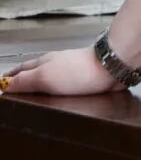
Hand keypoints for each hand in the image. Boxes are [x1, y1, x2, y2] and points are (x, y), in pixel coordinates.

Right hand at [0, 45, 131, 97]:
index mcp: (43, 62)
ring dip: (39, 85)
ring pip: (49, 77)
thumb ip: (25, 81)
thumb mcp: (45, 77)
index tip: (2, 85)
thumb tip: (6, 85)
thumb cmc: (76, 71)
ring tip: (32, 95)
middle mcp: (56, 64)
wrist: (110, 66)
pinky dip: (55, 90)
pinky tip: (58, 97)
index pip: (21, 70)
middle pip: (34, 72)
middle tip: (13, 90)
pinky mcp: (84, 78)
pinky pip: (64, 85)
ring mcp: (70, 70)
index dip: (10, 78)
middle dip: (22, 80)